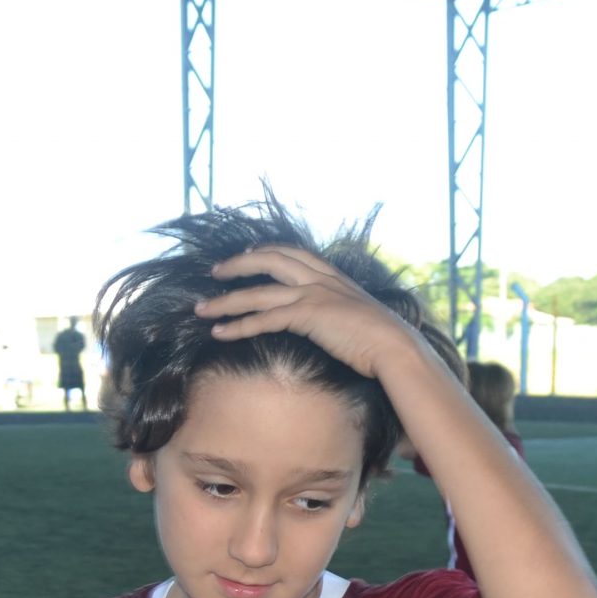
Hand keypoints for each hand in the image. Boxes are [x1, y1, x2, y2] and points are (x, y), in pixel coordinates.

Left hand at [193, 244, 422, 378]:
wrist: (396, 346)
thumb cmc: (381, 338)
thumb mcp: (358, 313)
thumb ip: (339, 308)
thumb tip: (330, 318)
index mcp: (332, 275)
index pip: (293, 252)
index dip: (265, 251)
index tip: (246, 254)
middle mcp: (319, 279)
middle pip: (269, 260)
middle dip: (237, 265)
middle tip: (214, 272)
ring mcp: (313, 295)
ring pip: (257, 292)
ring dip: (225, 301)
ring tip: (200, 309)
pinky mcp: (307, 316)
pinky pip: (263, 318)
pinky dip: (238, 325)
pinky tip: (219, 332)